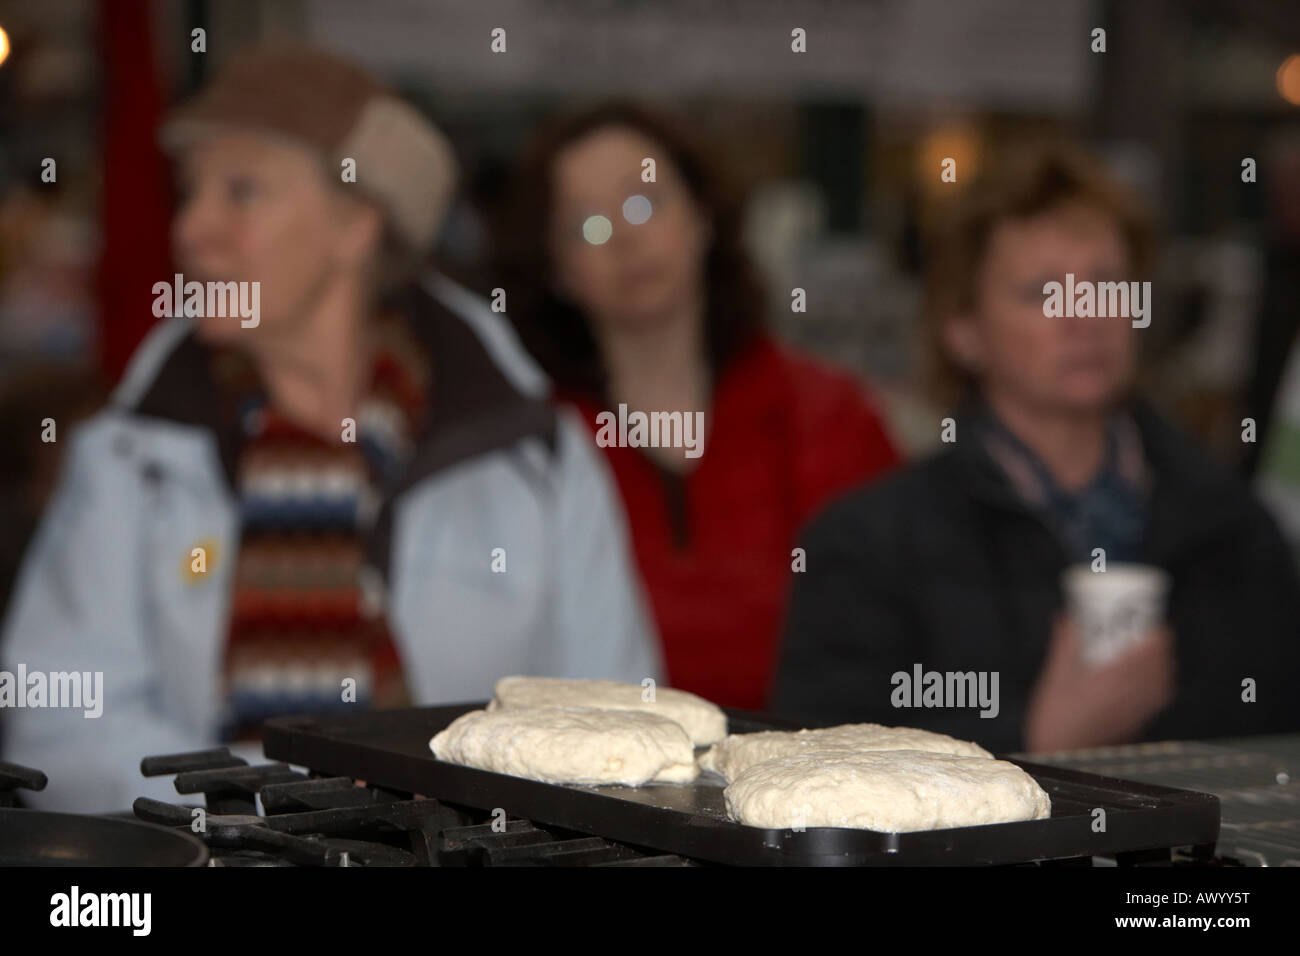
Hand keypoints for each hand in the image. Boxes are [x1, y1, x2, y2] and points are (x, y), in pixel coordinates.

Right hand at [1023, 614, 1175, 752]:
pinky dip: (1159, 679)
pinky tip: (1148, 674)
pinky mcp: (1137, 721)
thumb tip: (1069, 616)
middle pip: (1160, 664)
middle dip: (1159, 641)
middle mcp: (1133, 695)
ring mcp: (1138, 710)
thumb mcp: (1054, 679)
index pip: (1149, 652)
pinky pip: (1158, 695)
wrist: (1062, 759)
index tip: (1151, 616)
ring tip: (1150, 646)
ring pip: (1162, 680)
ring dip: (1161, 660)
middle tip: (1147, 625)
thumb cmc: (1056, 722)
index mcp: (1114, 681)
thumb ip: (1065, 646)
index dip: (1156, 632)